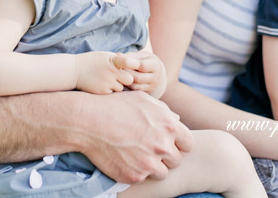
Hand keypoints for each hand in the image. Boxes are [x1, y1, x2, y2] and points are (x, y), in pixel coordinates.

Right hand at [74, 52, 133, 93]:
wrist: (74, 71)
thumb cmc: (90, 61)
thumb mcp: (104, 55)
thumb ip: (117, 59)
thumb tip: (132, 62)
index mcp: (112, 60)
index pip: (127, 61)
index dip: (134, 64)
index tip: (136, 66)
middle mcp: (111, 71)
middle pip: (129, 79)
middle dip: (126, 79)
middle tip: (121, 77)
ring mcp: (107, 82)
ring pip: (121, 88)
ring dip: (117, 85)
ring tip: (108, 80)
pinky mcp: (102, 91)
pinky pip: (112, 93)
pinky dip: (109, 90)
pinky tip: (102, 84)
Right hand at [76, 90, 193, 183]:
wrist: (88, 122)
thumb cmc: (115, 107)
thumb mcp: (142, 99)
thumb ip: (164, 110)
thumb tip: (176, 120)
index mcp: (169, 125)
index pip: (188, 143)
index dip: (179, 144)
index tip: (169, 143)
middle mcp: (163, 145)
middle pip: (176, 160)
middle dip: (165, 156)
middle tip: (148, 149)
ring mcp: (150, 163)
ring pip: (162, 173)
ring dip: (153, 166)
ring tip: (137, 155)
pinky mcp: (135, 176)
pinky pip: (143, 178)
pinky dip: (135, 171)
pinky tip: (124, 159)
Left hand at [116, 50, 166, 97]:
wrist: (158, 74)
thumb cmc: (146, 61)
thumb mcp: (142, 56)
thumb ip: (131, 56)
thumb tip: (117, 56)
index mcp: (155, 65)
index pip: (142, 66)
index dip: (130, 64)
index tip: (121, 61)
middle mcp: (155, 78)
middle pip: (137, 78)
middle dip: (125, 73)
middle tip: (116, 69)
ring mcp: (151, 87)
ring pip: (134, 86)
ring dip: (124, 81)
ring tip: (118, 75)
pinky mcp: (146, 93)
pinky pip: (133, 91)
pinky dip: (126, 87)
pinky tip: (121, 81)